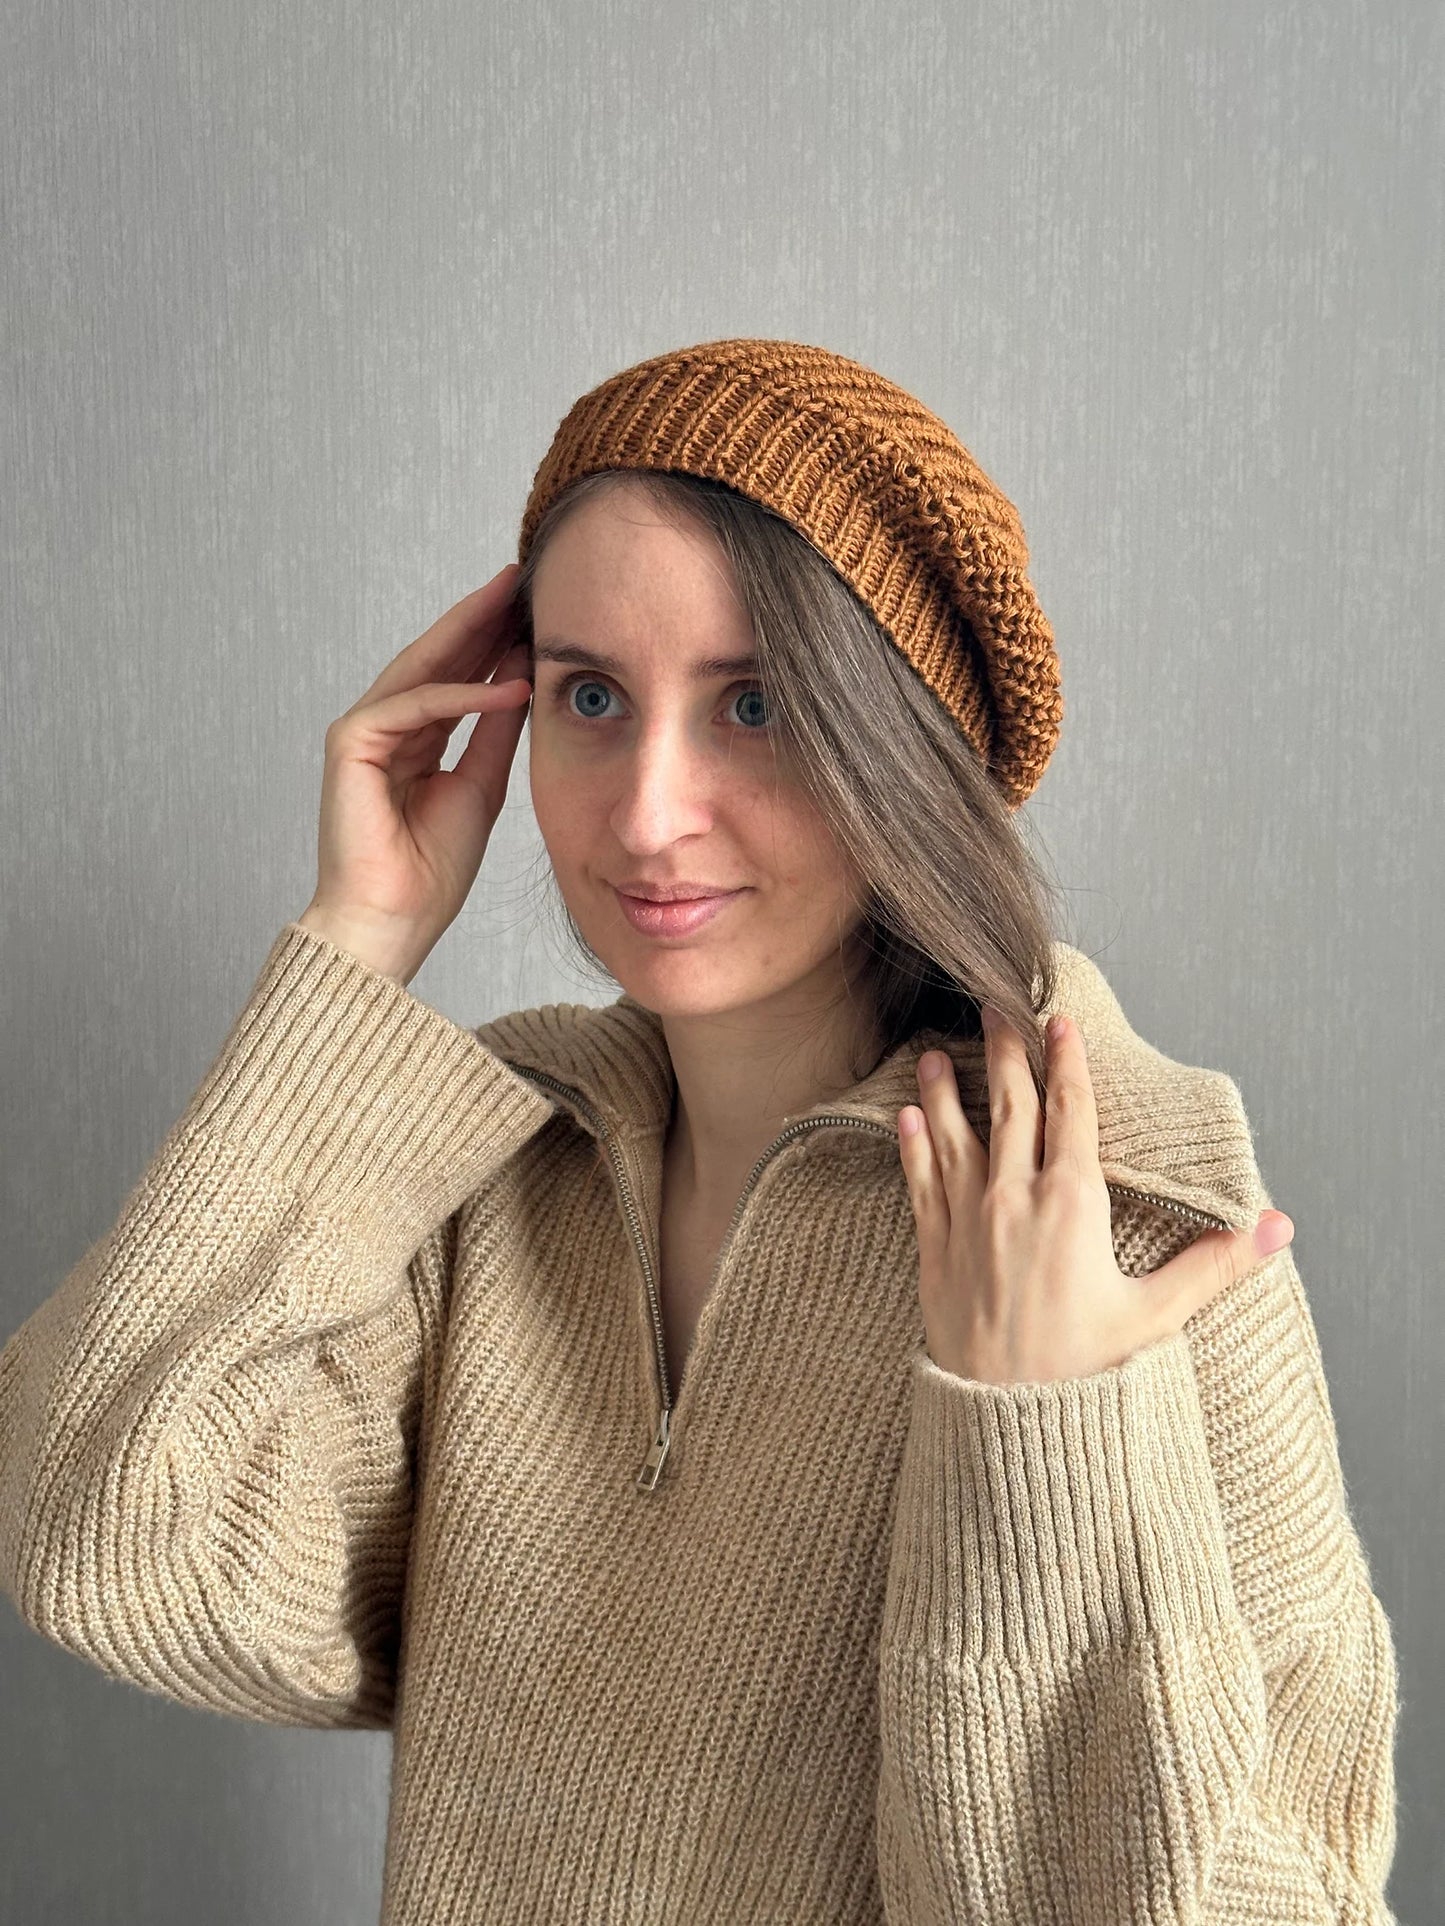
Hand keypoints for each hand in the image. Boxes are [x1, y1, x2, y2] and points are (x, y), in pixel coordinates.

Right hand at [301, 565, 533, 983]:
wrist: (394, 920)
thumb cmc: (431, 870)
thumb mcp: (481, 786)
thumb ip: (494, 733)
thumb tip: (521, 681)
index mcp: (414, 738)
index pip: (455, 674)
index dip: (493, 639)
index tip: (534, 608)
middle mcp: (385, 726)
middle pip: (437, 658)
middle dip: (480, 617)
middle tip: (521, 577)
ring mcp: (363, 731)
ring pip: (422, 667)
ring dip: (470, 633)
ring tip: (513, 600)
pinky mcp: (351, 743)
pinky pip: (416, 706)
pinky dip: (463, 694)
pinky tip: (507, 684)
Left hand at [896, 1005, 1294, 1384]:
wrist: (1007, 1425)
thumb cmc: (1085, 1373)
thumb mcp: (1155, 1317)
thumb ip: (1214, 1265)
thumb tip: (1276, 1227)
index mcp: (1072, 1206)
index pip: (1072, 1116)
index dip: (1068, 1064)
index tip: (1060, 1021)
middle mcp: (1014, 1201)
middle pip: (1011, 1109)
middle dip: (1006, 1054)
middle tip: (994, 1006)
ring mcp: (968, 1223)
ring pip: (956, 1137)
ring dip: (947, 1091)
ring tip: (937, 1052)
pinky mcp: (934, 1251)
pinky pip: (919, 1184)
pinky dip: (912, 1146)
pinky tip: (905, 1117)